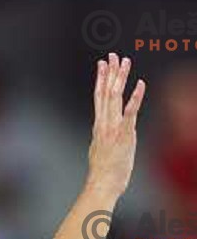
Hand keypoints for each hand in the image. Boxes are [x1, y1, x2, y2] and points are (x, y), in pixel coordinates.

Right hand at [86, 53, 145, 197]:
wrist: (102, 182)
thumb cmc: (103, 171)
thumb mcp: (98, 148)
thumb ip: (101, 135)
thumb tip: (102, 130)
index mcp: (98, 125)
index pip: (98, 96)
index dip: (100, 79)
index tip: (102, 65)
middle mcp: (104, 122)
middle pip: (106, 92)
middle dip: (110, 72)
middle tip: (113, 56)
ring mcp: (113, 127)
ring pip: (115, 96)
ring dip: (120, 78)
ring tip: (124, 62)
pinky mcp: (124, 133)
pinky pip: (130, 111)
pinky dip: (135, 97)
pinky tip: (140, 84)